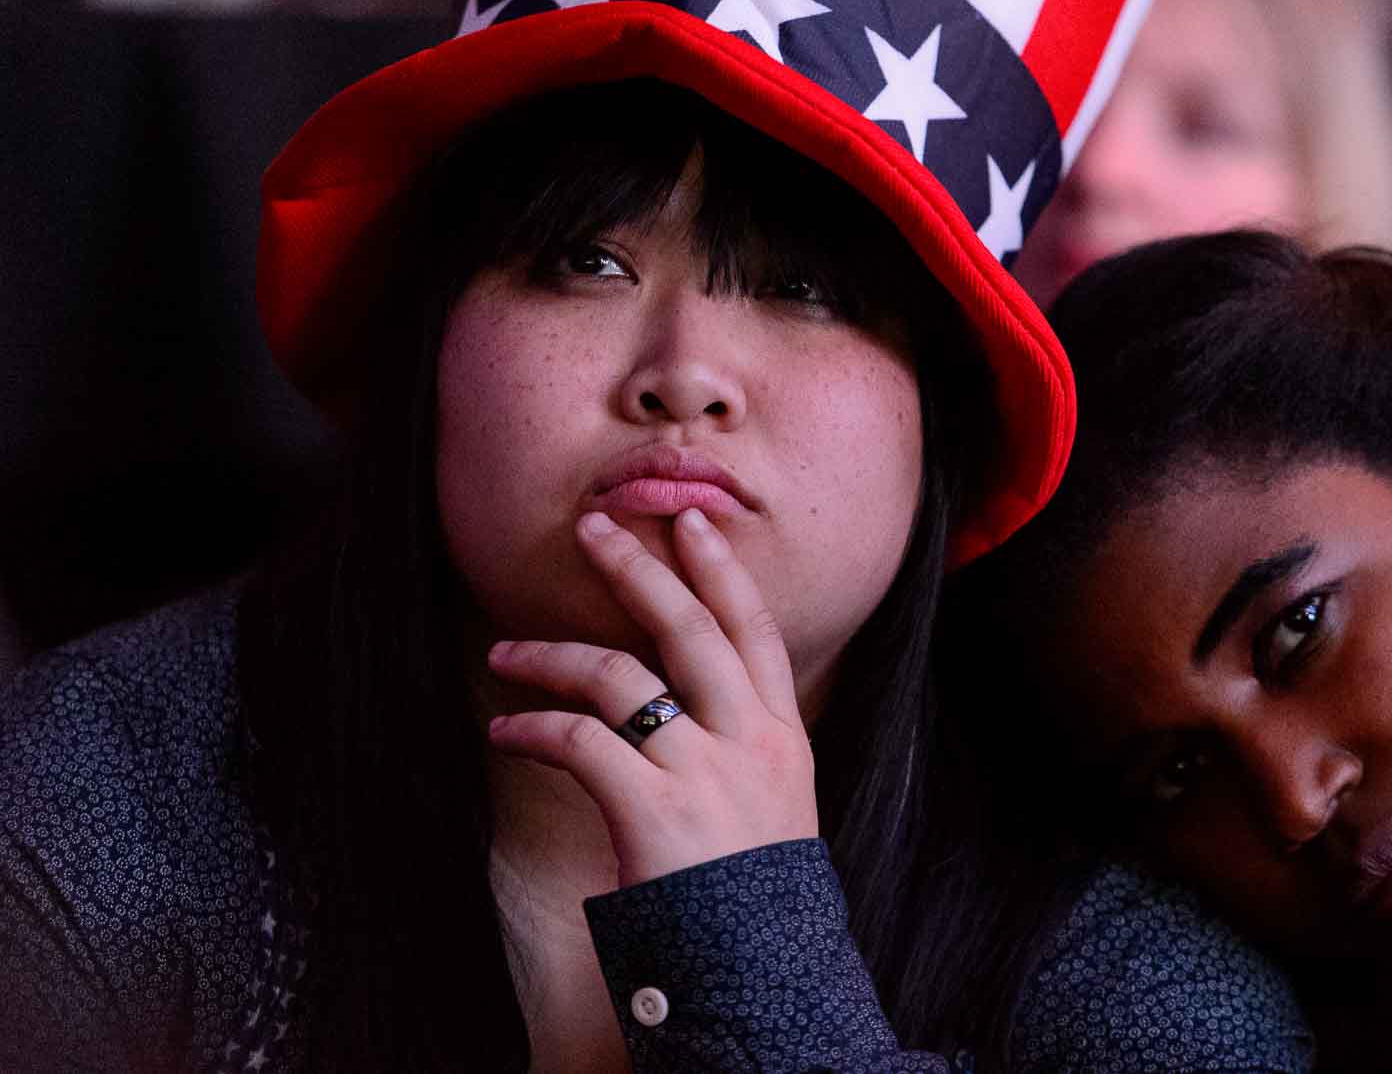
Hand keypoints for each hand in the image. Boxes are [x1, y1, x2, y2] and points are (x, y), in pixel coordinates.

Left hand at [486, 508, 817, 885]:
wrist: (769, 974)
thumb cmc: (760, 897)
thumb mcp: (775, 808)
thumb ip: (742, 751)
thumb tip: (688, 709)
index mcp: (781, 735)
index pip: (754, 629)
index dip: (722, 570)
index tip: (691, 523)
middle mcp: (748, 739)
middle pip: (690, 627)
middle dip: (637, 569)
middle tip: (593, 530)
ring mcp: (704, 771)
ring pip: (622, 676)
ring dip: (554, 654)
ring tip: (507, 651)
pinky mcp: (653, 808)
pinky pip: (580, 741)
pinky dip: (533, 727)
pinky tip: (505, 728)